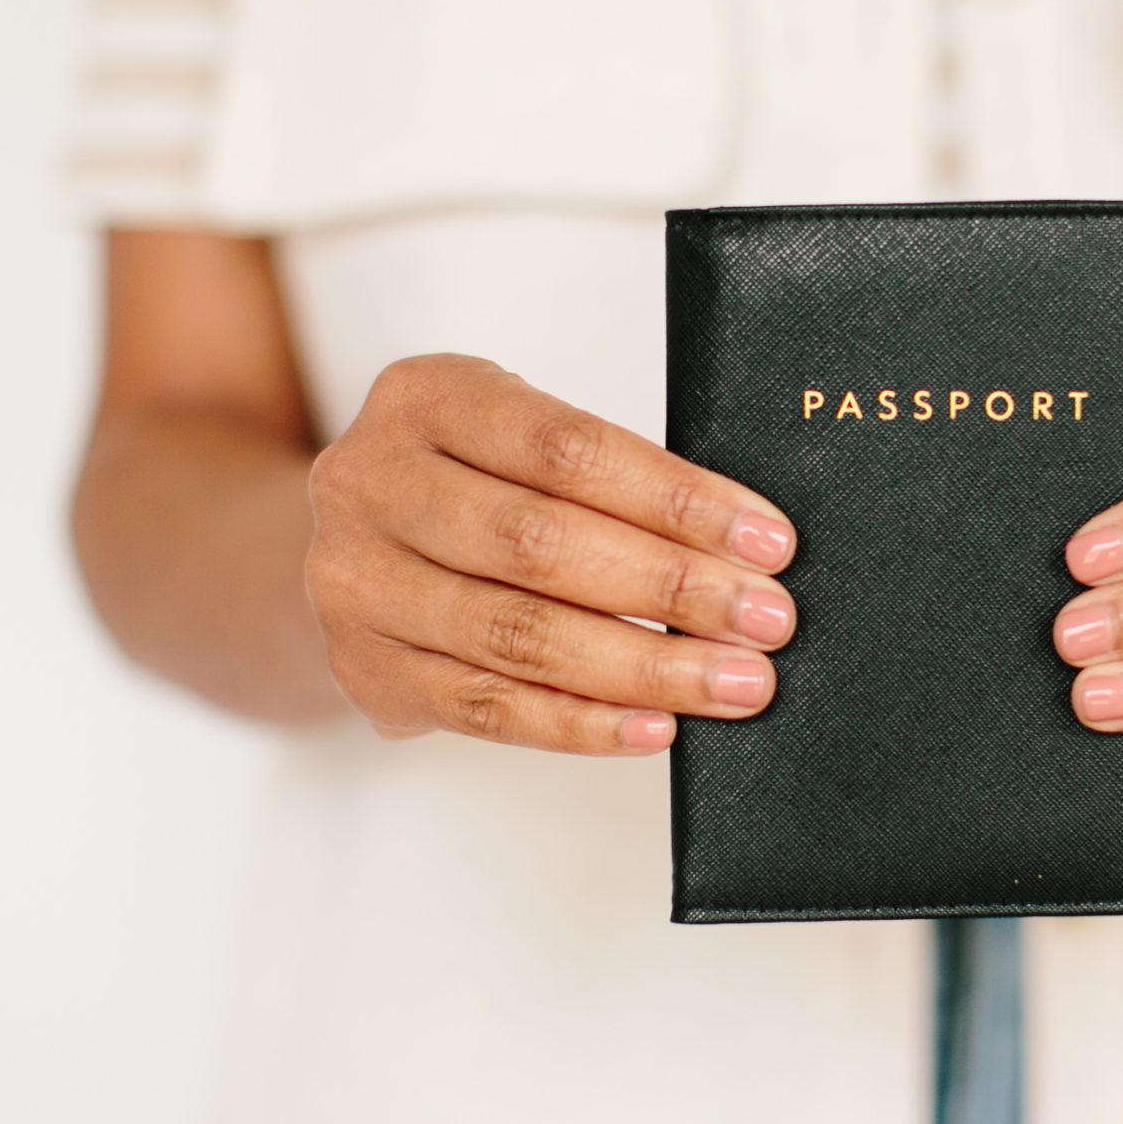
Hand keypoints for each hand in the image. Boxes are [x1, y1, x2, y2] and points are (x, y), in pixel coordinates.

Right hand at [304, 355, 799, 752]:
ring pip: (517, 635)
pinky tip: (655, 726)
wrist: (359, 541)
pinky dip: (582, 723)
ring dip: (645, 666)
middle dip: (672, 588)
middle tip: (766, 621)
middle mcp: (371, 483)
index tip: (766, 541)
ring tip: (733, 683)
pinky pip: (488, 708)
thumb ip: (605, 475)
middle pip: (540, 544)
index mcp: (425, 397)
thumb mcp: (516, 435)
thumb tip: (745, 549)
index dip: (676, 499)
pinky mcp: (365, 669)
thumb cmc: (476, 480)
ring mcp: (356, 582)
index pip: (567, 449)